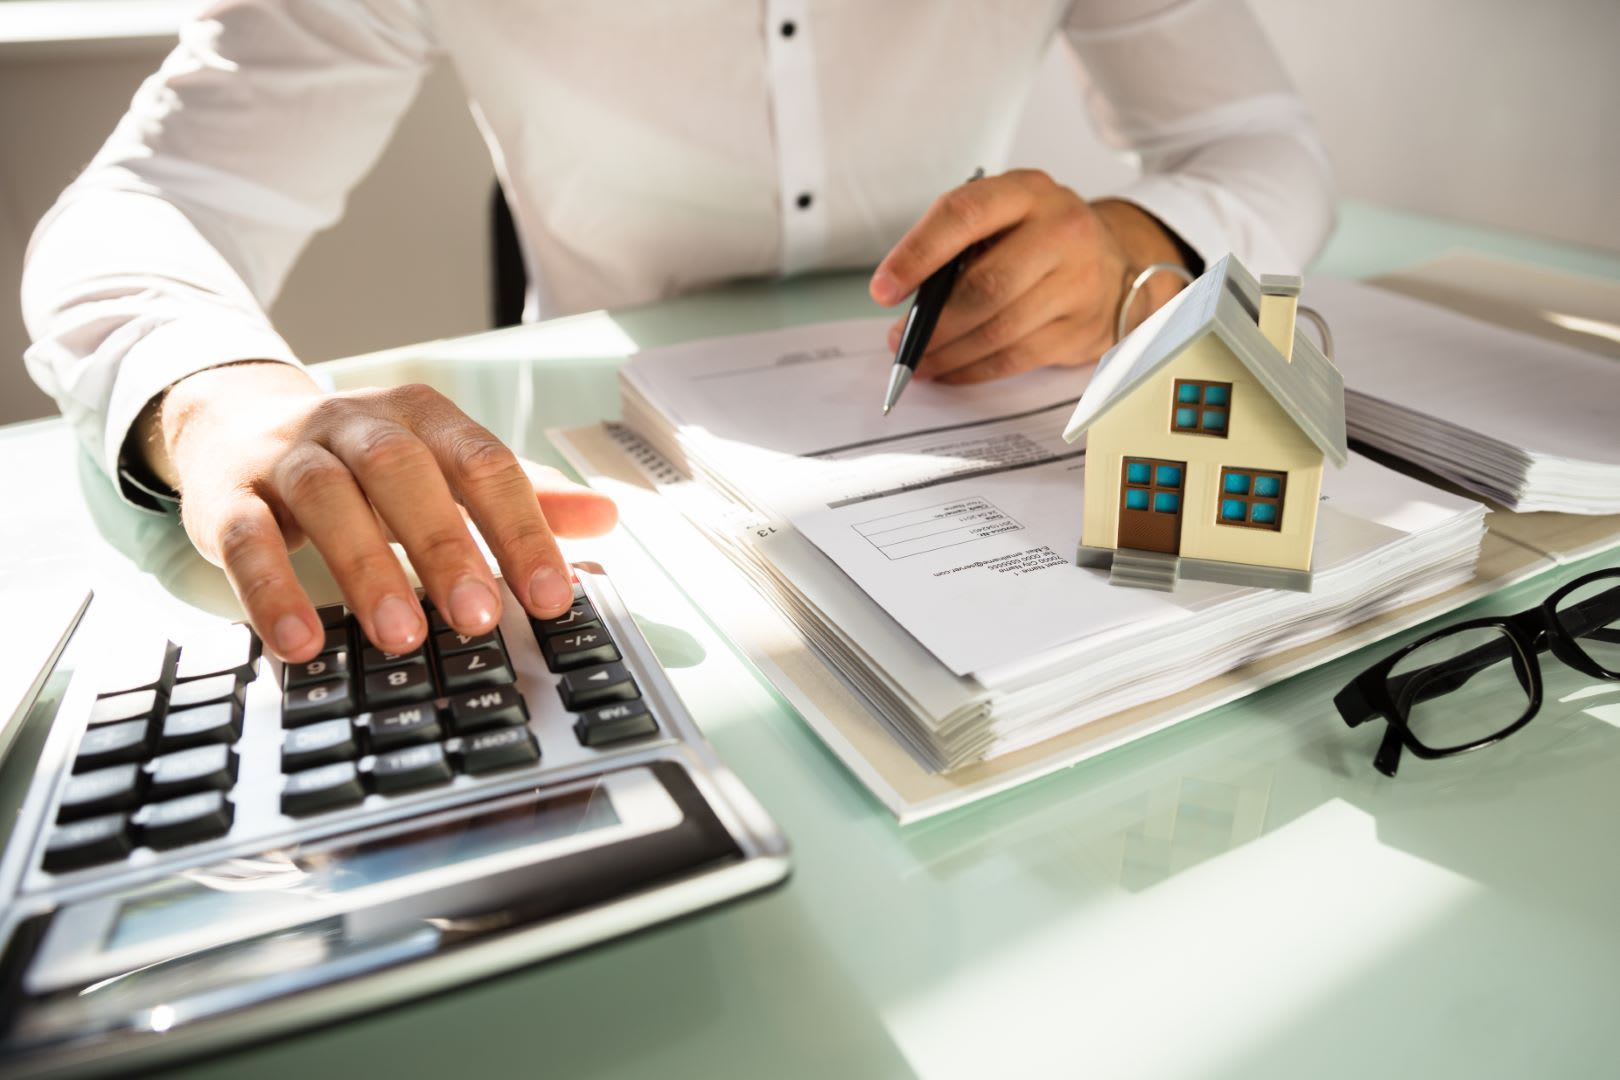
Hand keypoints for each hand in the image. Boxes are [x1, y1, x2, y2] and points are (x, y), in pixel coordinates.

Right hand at [140, 362, 617, 662]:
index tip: (551, 596)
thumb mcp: (445, 466)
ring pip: (328, 497)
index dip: (521, 529)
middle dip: (445, 545)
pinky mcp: (227, 493)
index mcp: (423, 416)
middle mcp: (356, 424)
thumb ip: (522, 495)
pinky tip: (300, 641)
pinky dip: (270, 589)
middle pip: (404, 470)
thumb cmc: (364, 461)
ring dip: (366, 567)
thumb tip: (607, 517)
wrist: (237, 422)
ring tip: (400, 637)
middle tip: (478, 618)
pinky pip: (245, 537)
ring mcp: (289, 455)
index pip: (483, 464)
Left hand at [868, 169, 1190, 383]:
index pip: (963, 215)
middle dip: (933, 322)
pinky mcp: (1081, 327)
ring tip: (918, 360)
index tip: (883, 289)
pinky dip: (973, 369)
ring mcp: (1078, 281)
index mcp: (1027, 192)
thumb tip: (910, 303)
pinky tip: (949, 370)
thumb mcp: (1004, 217)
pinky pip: (1015, 358)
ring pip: (999, 330)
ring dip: (948, 352)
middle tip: (899, 339)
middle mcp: (1061, 230)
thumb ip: (960, 246)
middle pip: (985, 286)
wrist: (1115, 259)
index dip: (916, 254)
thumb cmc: (1039, 238)